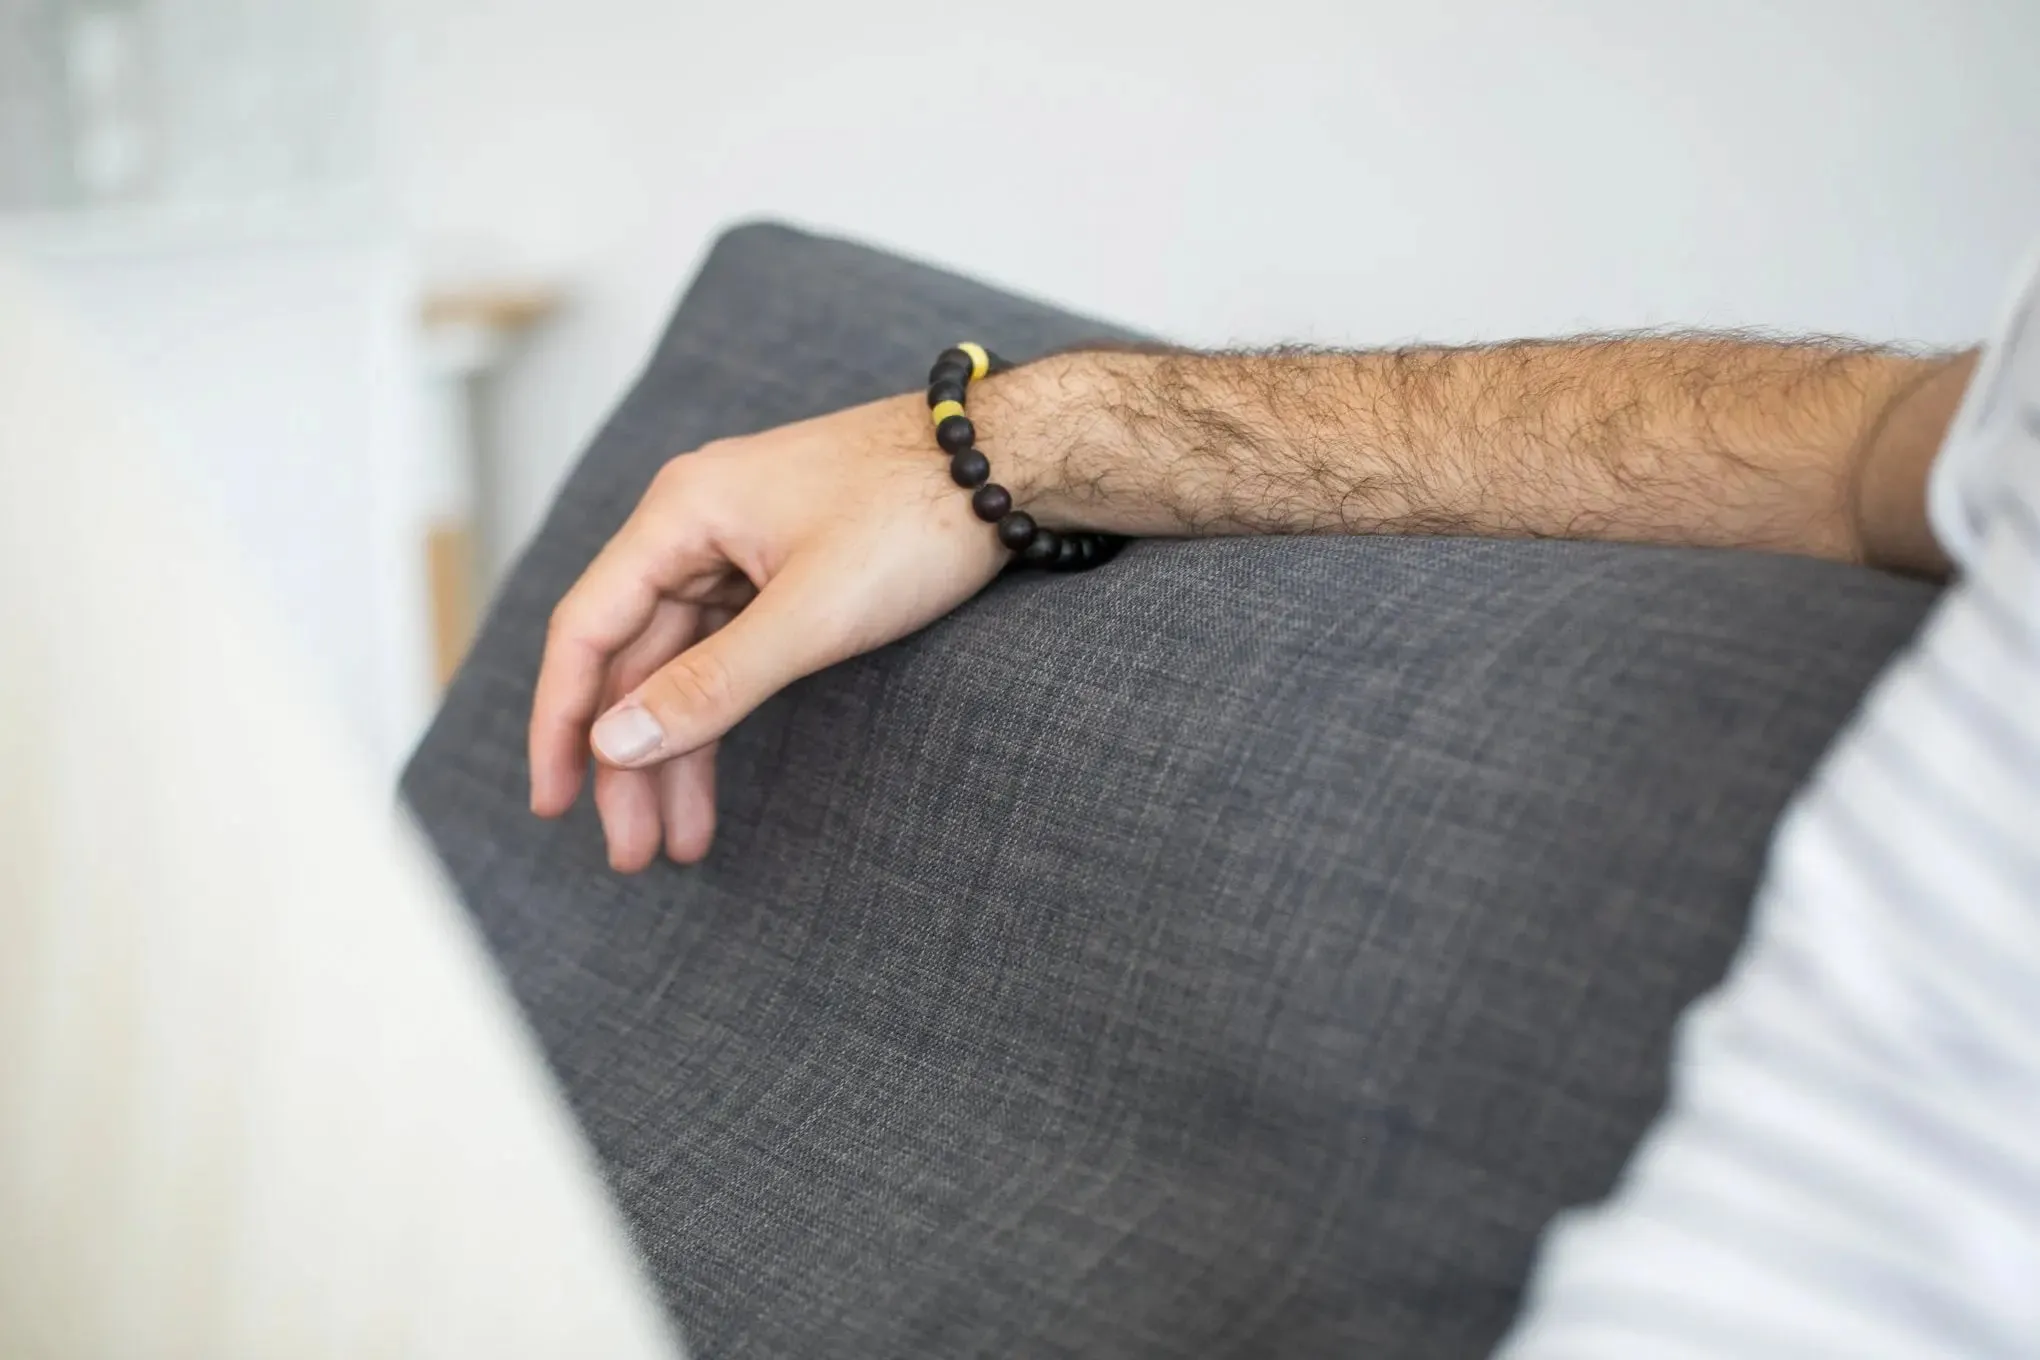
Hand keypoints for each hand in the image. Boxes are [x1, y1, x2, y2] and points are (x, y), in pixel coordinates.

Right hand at [528, 390, 1016, 871]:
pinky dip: (722, 713)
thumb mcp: (811, 616)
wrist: (1012, 457)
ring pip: (681, 664)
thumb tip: (616, 744)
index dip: (560, 722)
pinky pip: (727, 652)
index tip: (553, 804)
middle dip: (631, 760)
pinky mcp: (782, 567)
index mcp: (680, 514)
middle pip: (633, 658)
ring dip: (678, 750)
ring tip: (679, 844)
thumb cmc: (916, 516)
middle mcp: (694, 524)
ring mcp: (738, 546)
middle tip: (632, 855)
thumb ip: (713, 685)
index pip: (585, 630)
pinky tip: (713, 779)